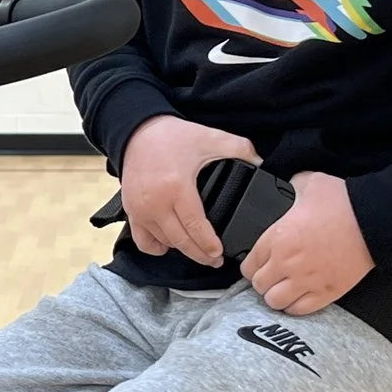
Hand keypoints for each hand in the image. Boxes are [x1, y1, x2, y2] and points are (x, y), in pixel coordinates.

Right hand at [119, 115, 260, 263]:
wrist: (137, 132)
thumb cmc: (171, 137)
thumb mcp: (210, 137)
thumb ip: (239, 148)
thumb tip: (260, 162)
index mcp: (177, 187)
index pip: (196, 227)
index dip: (209, 245)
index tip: (219, 254)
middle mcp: (156, 203)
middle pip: (181, 241)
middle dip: (200, 255)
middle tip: (214, 260)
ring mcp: (141, 210)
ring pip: (164, 242)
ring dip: (182, 250)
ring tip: (198, 250)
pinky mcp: (131, 212)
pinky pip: (143, 241)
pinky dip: (157, 247)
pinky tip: (169, 244)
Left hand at [239, 172, 374, 314]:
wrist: (374, 220)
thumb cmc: (345, 203)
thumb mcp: (310, 182)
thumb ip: (292, 185)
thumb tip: (288, 184)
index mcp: (278, 237)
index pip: (249, 264)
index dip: (251, 264)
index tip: (257, 263)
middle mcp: (288, 263)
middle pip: (259, 285)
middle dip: (262, 281)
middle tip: (270, 275)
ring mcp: (306, 280)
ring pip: (275, 302)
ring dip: (276, 296)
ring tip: (282, 288)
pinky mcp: (326, 292)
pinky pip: (300, 310)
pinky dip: (295, 306)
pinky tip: (298, 297)